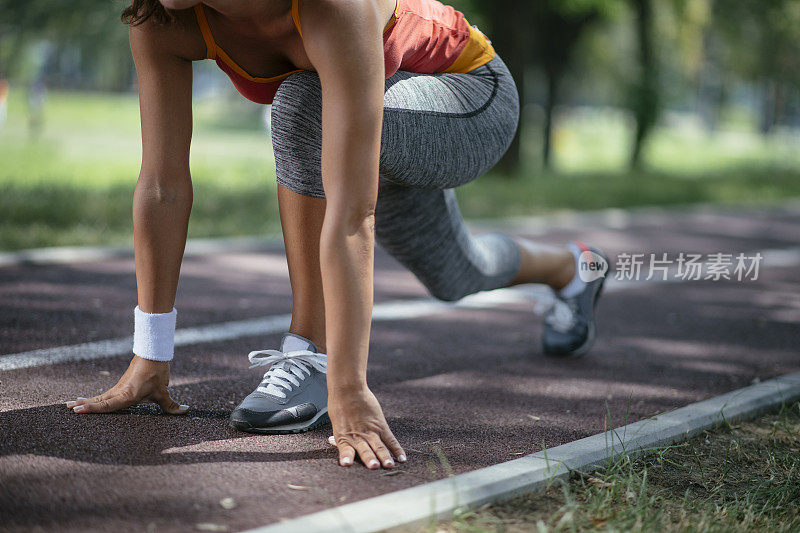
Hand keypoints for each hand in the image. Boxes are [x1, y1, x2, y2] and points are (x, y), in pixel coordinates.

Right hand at [66, 355, 188, 414]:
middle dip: (85, 405)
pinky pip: (106, 395)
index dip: (92, 408)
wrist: (153, 354)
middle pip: (99, 401)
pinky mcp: (121, 385)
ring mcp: (119, 388)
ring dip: (87, 401)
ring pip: (101, 397)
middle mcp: (120, 392)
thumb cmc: (157, 373)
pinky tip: (88, 399)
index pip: (107, 405)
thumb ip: (172, 405)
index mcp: (127, 395)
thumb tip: (185, 412)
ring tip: (72, 405)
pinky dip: (96, 398)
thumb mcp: (163, 392)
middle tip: (69, 408)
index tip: (78, 410)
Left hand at [328, 384, 405, 468]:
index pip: (345, 450)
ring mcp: (370, 431)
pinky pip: (390, 439)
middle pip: (365, 450)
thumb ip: (340, 434)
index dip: (346, 457)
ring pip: (379, 446)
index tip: (346, 464)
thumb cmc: (339, 405)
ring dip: (384, 456)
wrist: (348, 389)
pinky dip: (397, 449)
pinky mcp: (380, 425)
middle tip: (374, 467)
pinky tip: (402, 459)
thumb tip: (332, 441)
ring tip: (388, 465)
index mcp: (344, 437)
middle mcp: (357, 436)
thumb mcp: (337, 422)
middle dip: (369, 459)